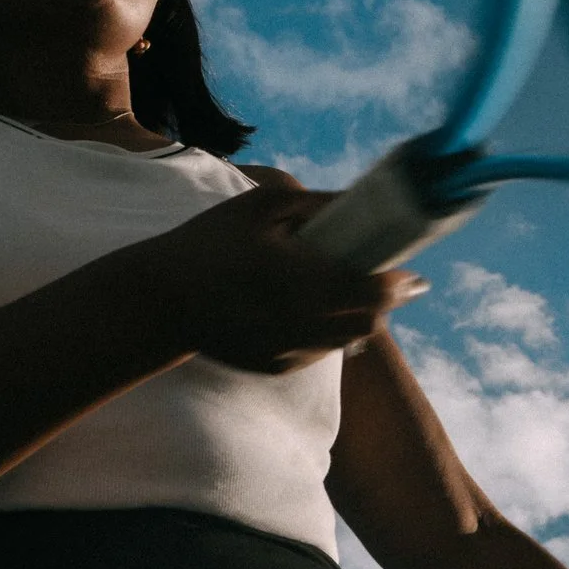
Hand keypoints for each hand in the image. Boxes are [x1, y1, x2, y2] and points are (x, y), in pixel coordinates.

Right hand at [138, 186, 426, 373]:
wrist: (159, 301)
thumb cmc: (209, 243)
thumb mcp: (260, 206)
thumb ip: (315, 203)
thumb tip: (358, 202)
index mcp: (304, 280)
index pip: (376, 291)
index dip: (399, 281)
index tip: (409, 270)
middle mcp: (303, 323)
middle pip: (372, 322)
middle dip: (384, 301)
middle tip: (385, 280)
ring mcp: (290, 350)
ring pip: (349, 340)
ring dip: (358, 317)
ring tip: (347, 291)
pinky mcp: (276, 366)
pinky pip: (320, 351)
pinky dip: (326, 331)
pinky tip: (307, 309)